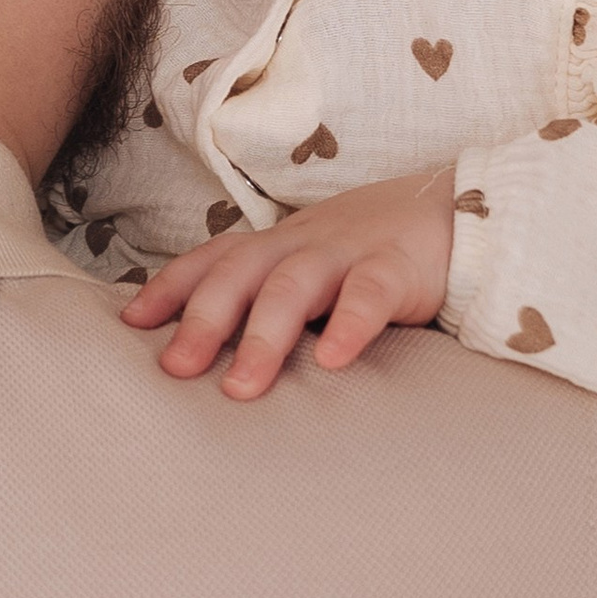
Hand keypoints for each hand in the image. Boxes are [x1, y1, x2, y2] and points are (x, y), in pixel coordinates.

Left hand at [123, 172, 457, 396]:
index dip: (171, 286)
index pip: (215, 258)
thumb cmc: (375, 254)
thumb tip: (210, 355)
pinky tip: (335, 362)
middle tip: (174, 370)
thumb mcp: (315, 269)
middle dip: (203, 320)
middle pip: (242, 271)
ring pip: (296, 284)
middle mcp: (305, 244)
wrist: (466, 210)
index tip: (130, 324)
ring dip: (264, 335)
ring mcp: (351, 251)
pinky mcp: (401, 267)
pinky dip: (351, 324)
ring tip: (242, 387)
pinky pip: (372, 292)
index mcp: (281, 246)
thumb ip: (271, 300)